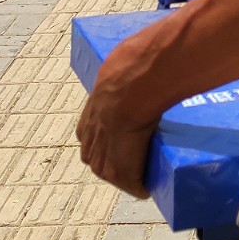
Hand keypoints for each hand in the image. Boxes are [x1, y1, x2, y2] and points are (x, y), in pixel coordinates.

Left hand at [76, 70, 157, 197]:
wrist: (130, 89)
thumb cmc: (126, 75)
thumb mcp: (116, 74)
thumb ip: (123, 72)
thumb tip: (141, 52)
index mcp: (85, 127)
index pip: (96, 144)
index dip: (113, 144)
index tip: (130, 139)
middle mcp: (89, 149)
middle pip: (104, 165)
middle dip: (120, 164)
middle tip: (142, 157)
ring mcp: (103, 163)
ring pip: (118, 177)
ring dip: (132, 178)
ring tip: (149, 172)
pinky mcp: (123, 173)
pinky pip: (134, 186)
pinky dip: (143, 187)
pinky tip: (153, 186)